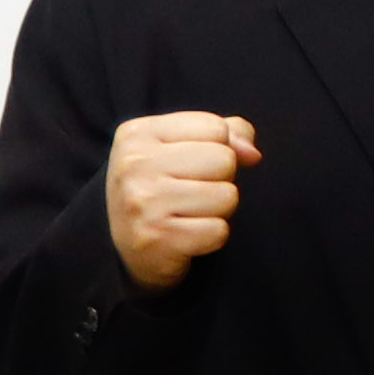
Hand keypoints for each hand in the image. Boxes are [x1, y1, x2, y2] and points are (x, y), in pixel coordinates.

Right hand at [103, 110, 260, 291]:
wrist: (122, 245)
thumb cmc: (162, 187)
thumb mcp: (183, 147)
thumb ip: (227, 134)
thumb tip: (252, 154)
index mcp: (137, 134)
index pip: (217, 128)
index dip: (218, 149)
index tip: (188, 167)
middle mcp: (134, 164)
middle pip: (225, 160)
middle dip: (219, 180)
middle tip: (188, 194)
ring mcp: (142, 201)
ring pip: (227, 196)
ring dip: (217, 210)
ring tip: (186, 214)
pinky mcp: (155, 238)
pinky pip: (219, 231)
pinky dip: (210, 237)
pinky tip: (183, 237)